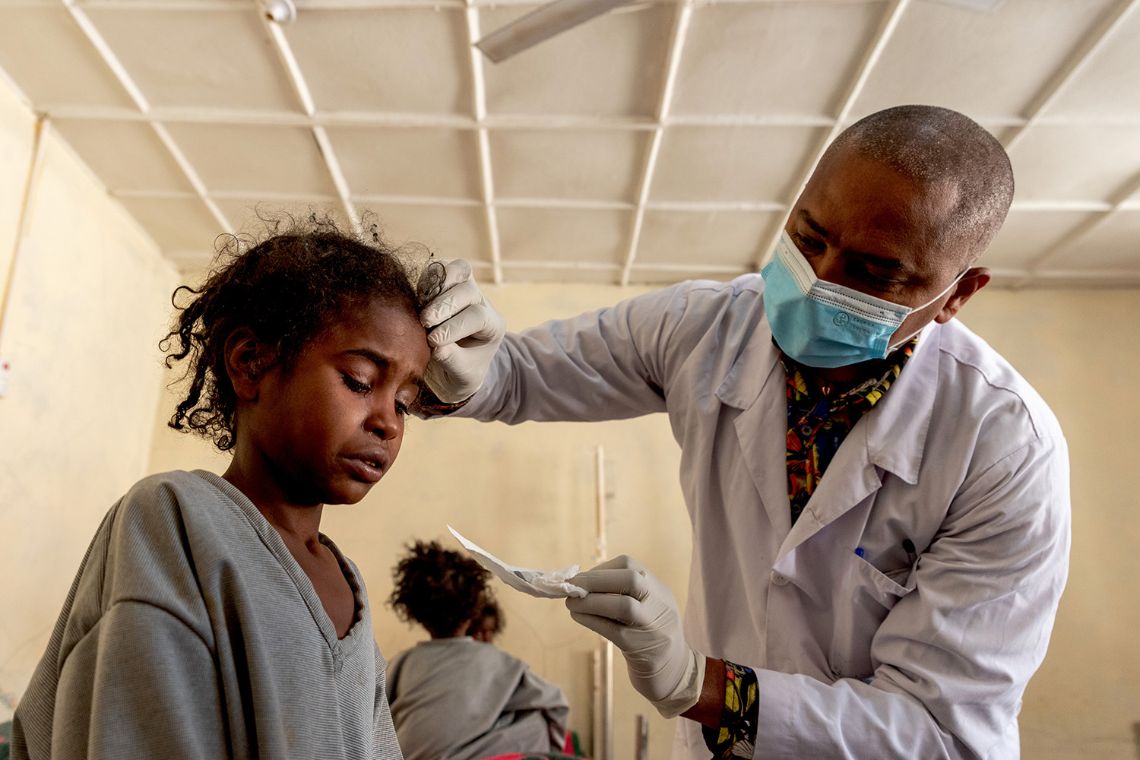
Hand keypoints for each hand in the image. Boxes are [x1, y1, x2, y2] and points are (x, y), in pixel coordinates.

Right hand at [419, 259, 505, 402]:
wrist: (454, 367)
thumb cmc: (461, 371)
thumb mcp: (461, 374)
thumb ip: (451, 359)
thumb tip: (436, 346)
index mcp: (492, 326)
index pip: (477, 317)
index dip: (455, 326)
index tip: (434, 340)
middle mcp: (482, 303)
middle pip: (468, 290)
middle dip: (445, 305)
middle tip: (425, 322)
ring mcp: (465, 289)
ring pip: (458, 270)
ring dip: (436, 284)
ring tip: (421, 305)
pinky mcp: (447, 283)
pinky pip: (440, 269)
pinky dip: (427, 278)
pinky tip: (417, 297)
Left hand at [566, 555, 703, 716]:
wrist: (675, 673)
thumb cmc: (650, 636)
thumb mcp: (646, 609)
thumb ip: (623, 594)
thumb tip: (581, 582)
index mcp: (659, 591)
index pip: (631, 566)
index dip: (602, 569)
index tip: (582, 577)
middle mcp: (660, 605)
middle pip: (631, 579)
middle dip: (596, 579)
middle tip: (572, 585)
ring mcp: (652, 627)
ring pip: (624, 606)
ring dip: (591, 600)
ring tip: (570, 602)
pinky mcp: (640, 649)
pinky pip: (614, 631)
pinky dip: (591, 620)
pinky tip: (577, 616)